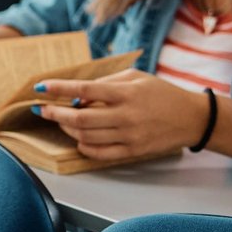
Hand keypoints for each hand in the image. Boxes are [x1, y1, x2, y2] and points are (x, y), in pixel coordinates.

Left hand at [33, 69, 209, 161]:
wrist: (192, 118)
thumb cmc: (161, 93)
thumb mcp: (135, 77)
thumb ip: (106, 84)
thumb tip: (76, 95)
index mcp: (126, 93)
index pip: (84, 89)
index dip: (58, 88)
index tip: (40, 86)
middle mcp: (126, 116)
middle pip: (79, 118)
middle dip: (54, 113)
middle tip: (41, 108)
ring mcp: (129, 136)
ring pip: (85, 136)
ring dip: (66, 128)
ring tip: (61, 119)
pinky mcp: (132, 151)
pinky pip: (98, 153)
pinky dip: (82, 146)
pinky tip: (78, 138)